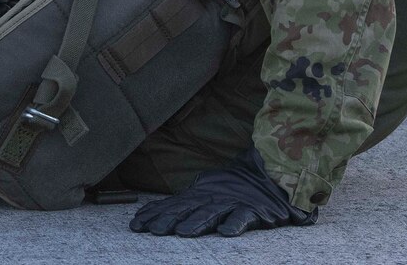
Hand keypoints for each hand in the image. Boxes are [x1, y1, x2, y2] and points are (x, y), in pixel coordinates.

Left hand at [129, 150, 316, 237]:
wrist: (270, 173)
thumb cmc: (234, 187)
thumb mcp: (205, 192)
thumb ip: (184, 204)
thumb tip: (155, 213)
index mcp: (199, 194)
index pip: (172, 205)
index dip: (154, 214)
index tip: (136, 224)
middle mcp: (212, 197)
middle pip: (186, 210)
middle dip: (168, 220)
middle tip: (152, 231)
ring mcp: (232, 202)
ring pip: (212, 213)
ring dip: (197, 222)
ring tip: (183, 233)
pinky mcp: (254, 210)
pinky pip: (244, 217)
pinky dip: (235, 223)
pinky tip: (226, 232)